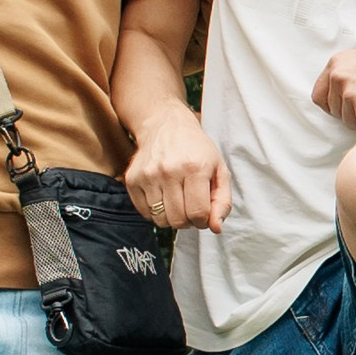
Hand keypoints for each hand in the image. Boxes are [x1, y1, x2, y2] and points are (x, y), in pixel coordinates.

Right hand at [124, 100, 231, 232]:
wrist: (166, 126)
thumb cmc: (196, 150)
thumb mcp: (219, 170)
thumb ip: (223, 201)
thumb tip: (216, 228)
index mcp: (195, 167)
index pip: (198, 213)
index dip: (203, 221)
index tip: (204, 214)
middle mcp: (169, 170)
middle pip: (178, 220)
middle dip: (188, 221)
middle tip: (190, 207)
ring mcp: (148, 175)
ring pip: (160, 220)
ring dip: (171, 217)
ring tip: (177, 201)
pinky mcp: (132, 179)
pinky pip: (144, 213)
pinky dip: (156, 212)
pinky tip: (163, 197)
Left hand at [313, 39, 355, 132]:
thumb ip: (346, 74)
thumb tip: (336, 95)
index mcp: (336, 64)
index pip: (318, 95)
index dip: (332, 103)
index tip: (343, 105)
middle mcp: (339, 79)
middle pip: (334, 111)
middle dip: (350, 111)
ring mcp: (351, 97)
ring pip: (348, 122)